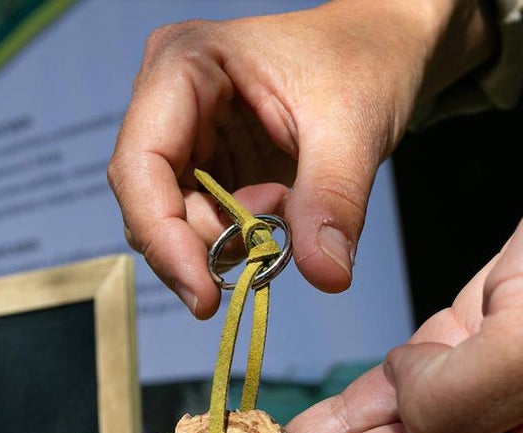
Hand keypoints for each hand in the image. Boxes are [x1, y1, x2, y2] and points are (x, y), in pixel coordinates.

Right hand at [107, 0, 492, 317]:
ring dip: (223, 240)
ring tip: (284, 209)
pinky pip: (201, 220)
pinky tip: (280, 210)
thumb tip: (326, 276)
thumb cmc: (364, 61)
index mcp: (183, 64)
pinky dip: (236, 236)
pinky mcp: (205, 162)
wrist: (382, 48)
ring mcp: (183, 133)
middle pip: (148, 199)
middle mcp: (166, 98)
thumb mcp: (353, 126)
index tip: (202, 294)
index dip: (161, 234)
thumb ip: (332, 199)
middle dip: (201, 242)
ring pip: (171, 218)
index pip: (140, 164)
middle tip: (267, 251)